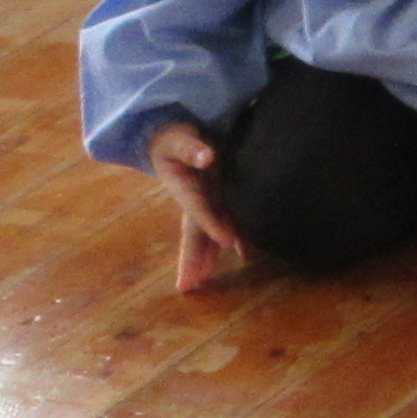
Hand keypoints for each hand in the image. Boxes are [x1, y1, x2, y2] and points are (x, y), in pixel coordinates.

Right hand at [146, 119, 249, 293]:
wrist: (173, 132)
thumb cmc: (174, 136)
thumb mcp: (180, 138)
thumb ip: (192, 148)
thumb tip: (207, 157)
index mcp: (186, 188)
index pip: (200, 210)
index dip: (213, 225)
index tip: (226, 241)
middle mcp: (195, 199)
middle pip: (195, 233)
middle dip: (192, 258)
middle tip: (188, 285)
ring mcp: (205, 200)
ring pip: (206, 234)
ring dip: (206, 256)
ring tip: (203, 280)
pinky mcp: (215, 197)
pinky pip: (223, 222)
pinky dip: (231, 237)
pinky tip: (243, 251)